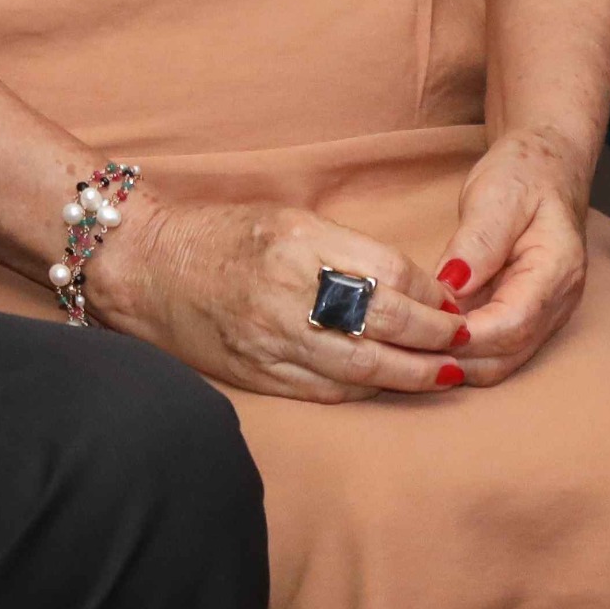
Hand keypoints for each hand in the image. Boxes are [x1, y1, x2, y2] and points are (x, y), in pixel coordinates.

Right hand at [84, 195, 463, 403]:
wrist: (145, 266)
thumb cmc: (221, 234)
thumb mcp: (288, 218)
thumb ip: (345, 248)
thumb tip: (408, 283)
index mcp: (300, 242)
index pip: (390, 274)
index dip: (430, 294)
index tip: (452, 303)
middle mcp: (289, 293)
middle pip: (386, 325)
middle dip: (434, 340)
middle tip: (464, 345)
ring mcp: (272, 339)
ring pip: (361, 368)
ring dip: (411, 375)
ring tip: (443, 375)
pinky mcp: (257, 374)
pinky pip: (325, 390)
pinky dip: (364, 390)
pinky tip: (385, 385)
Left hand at [430, 125, 592, 388]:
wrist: (547, 166)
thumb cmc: (524, 173)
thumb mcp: (498, 195)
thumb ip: (478, 242)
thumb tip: (450, 286)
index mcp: (557, 270)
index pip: (513, 324)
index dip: (467, 336)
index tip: (422, 329)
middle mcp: (558, 302)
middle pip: (507, 354)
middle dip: (457, 358)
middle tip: (403, 347)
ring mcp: (545, 314)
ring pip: (502, 361)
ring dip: (458, 362)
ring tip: (409, 348)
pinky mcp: (526, 315)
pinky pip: (497, 349)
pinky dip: (463, 352)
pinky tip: (427, 341)